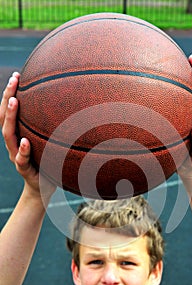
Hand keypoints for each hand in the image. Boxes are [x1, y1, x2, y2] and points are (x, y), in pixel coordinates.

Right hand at [0, 73, 55, 198]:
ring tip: (14, 101)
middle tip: (14, 81)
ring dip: (10, 117)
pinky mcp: (23, 169)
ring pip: (8, 136)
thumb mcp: (48, 143)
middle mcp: (14, 144)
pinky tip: (25, 141)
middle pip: (4, 118)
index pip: (10, 112)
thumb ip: (51, 129)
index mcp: (18, 136)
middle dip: (7, 98)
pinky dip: (22, 150)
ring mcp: (16, 156)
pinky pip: (21, 159)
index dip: (10, 94)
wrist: (42, 189)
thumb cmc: (47, 163)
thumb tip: (72, 107)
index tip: (17, 75)